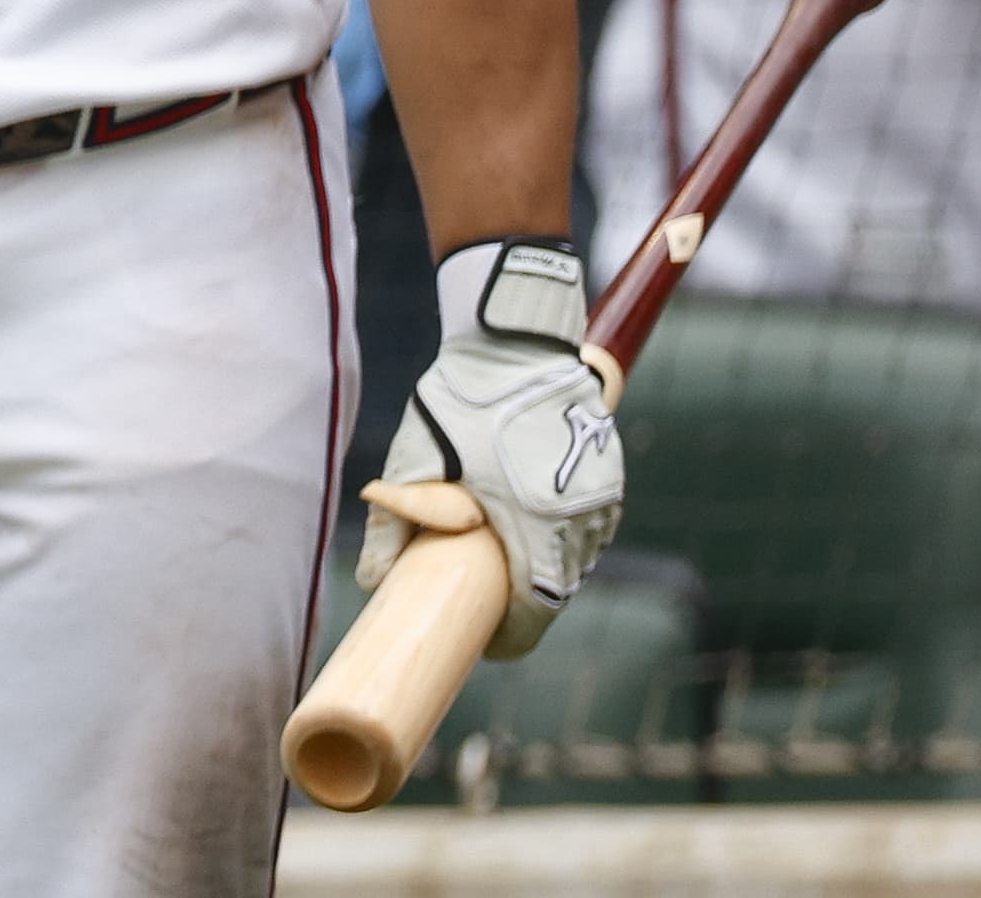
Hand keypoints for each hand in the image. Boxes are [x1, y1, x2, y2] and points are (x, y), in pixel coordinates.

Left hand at [360, 245, 623, 658]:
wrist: (517, 337)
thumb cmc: (462, 399)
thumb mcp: (416, 458)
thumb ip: (393, 524)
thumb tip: (371, 582)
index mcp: (539, 527)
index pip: (536, 614)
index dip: (509, 639)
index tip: (483, 642)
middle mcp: (582, 519)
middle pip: (557, 588)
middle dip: (522, 603)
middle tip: (479, 600)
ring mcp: (603, 496)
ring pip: (577, 557)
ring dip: (545, 567)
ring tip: (501, 561)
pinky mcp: (610, 472)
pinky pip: (590, 524)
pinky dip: (564, 535)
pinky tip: (530, 524)